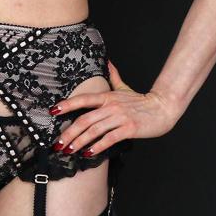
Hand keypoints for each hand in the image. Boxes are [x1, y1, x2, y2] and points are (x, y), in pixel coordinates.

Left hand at [50, 60, 179, 156]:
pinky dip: (98, 147)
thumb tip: (107, 61)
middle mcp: (111, 105)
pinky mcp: (129, 128)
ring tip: (69, 151)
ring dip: (79, 142)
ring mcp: (119, 117)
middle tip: (58, 144)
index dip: (67, 105)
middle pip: (84, 119)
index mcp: (107, 96)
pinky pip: (109, 138)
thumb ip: (113, 76)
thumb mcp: (124, 88)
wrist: (162, 108)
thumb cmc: (141, 101)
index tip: (53, 111)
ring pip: (94, 131)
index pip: (83, 99)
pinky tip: (89, 153)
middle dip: (68, 133)